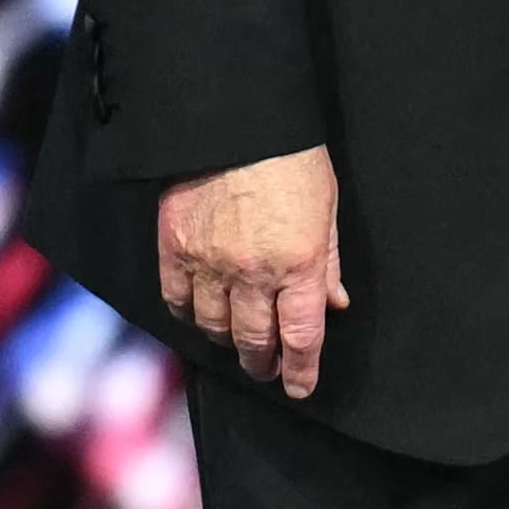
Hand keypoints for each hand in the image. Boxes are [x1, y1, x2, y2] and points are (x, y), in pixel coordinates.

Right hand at [158, 145, 347, 395]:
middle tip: (266, 369)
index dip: (300, 370)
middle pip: (254, 340)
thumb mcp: (327, 209)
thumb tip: (335, 303)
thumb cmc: (290, 158)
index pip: (301, 336)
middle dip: (263, 362)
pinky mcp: (174, 247)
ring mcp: (209, 263)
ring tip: (236, 343)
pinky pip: (176, 299)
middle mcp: (253, 272)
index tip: (299, 387)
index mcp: (299, 264)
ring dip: (227, 341)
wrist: (234, 120)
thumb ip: (329, 261)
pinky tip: (200, 314)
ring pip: (214, 326)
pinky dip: (189, 314)